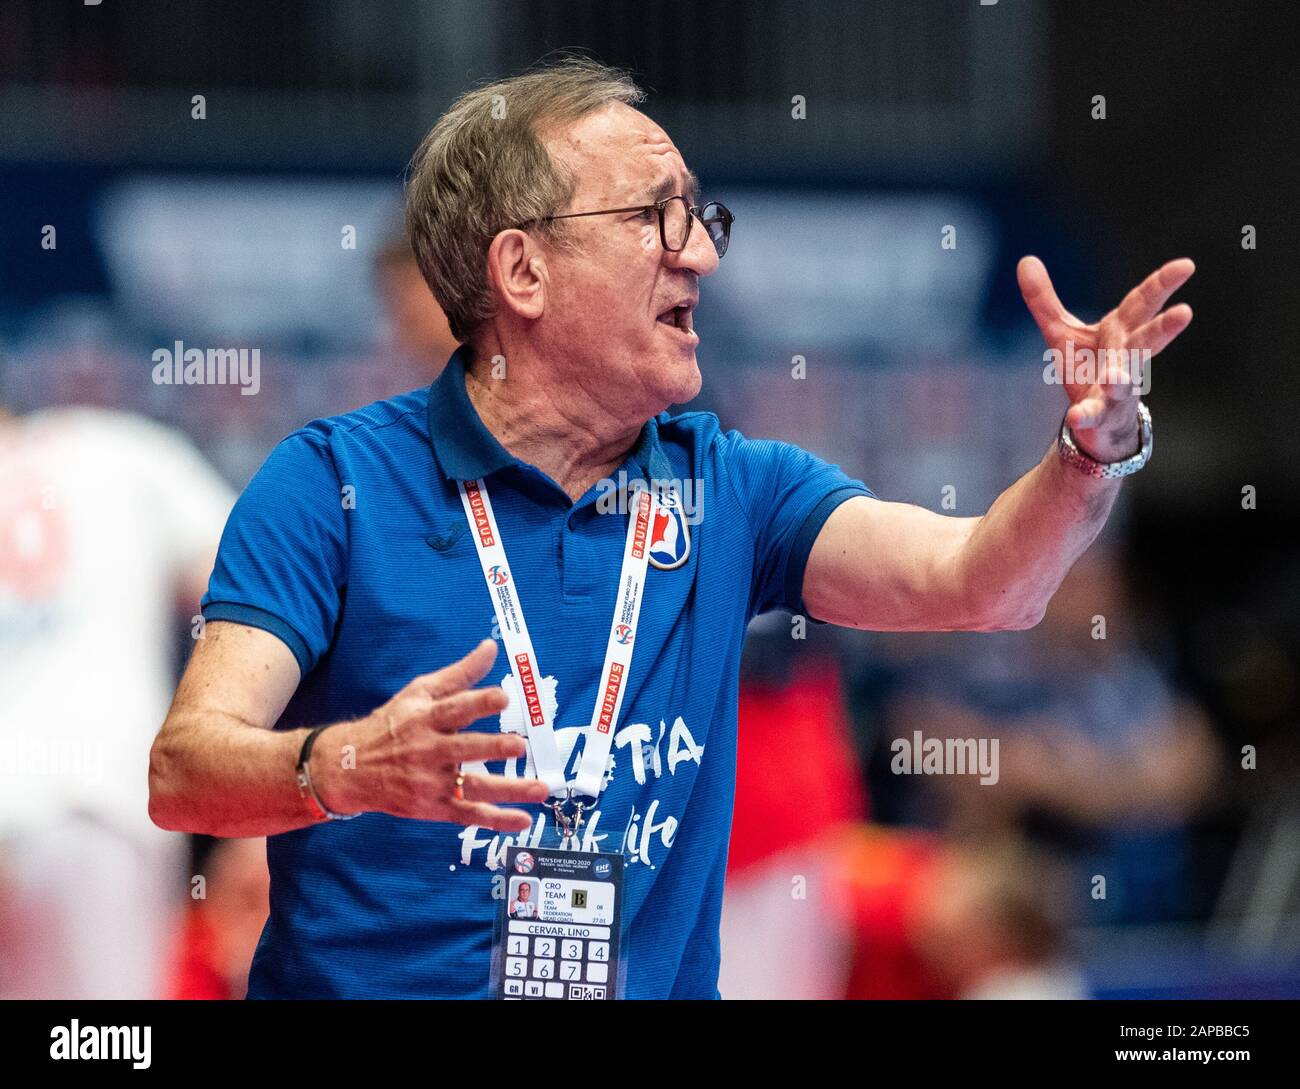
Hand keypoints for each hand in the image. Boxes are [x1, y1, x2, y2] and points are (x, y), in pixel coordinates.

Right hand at [314, 639, 548, 830]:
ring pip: (474, 786)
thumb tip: (491, 647)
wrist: (350, 767)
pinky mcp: (434, 807)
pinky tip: (523, 821)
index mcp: (426, 719)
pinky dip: (497, 820)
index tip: (503, 698)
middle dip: (492, 748)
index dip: (479, 703)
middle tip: (519, 746)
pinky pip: (469, 814)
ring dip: (509, 789)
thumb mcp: (419, 693)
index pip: (454, 709)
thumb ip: (459, 674)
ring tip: (540, 788)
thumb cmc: (392, 724)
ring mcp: (432, 782)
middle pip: (465, 750)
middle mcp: (429, 751)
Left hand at [1018, 255, 1194, 461]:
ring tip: (1117, 376)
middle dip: (1165, 327)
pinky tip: (1077, 416)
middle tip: (1184, 312)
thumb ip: (1044, 299)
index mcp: (1119, 332)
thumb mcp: (1062, 331)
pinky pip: (1093, 415)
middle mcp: (1125, 358)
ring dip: (1122, 379)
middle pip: (1146, 340)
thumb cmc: (1087, 369)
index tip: (1187, 265)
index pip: (1142, 303)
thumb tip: (1025, 259)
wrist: (1096, 422)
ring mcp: (1117, 390)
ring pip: (1124, 382)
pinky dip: (1086, 415)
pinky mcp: (1101, 415)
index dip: (1162, 284)